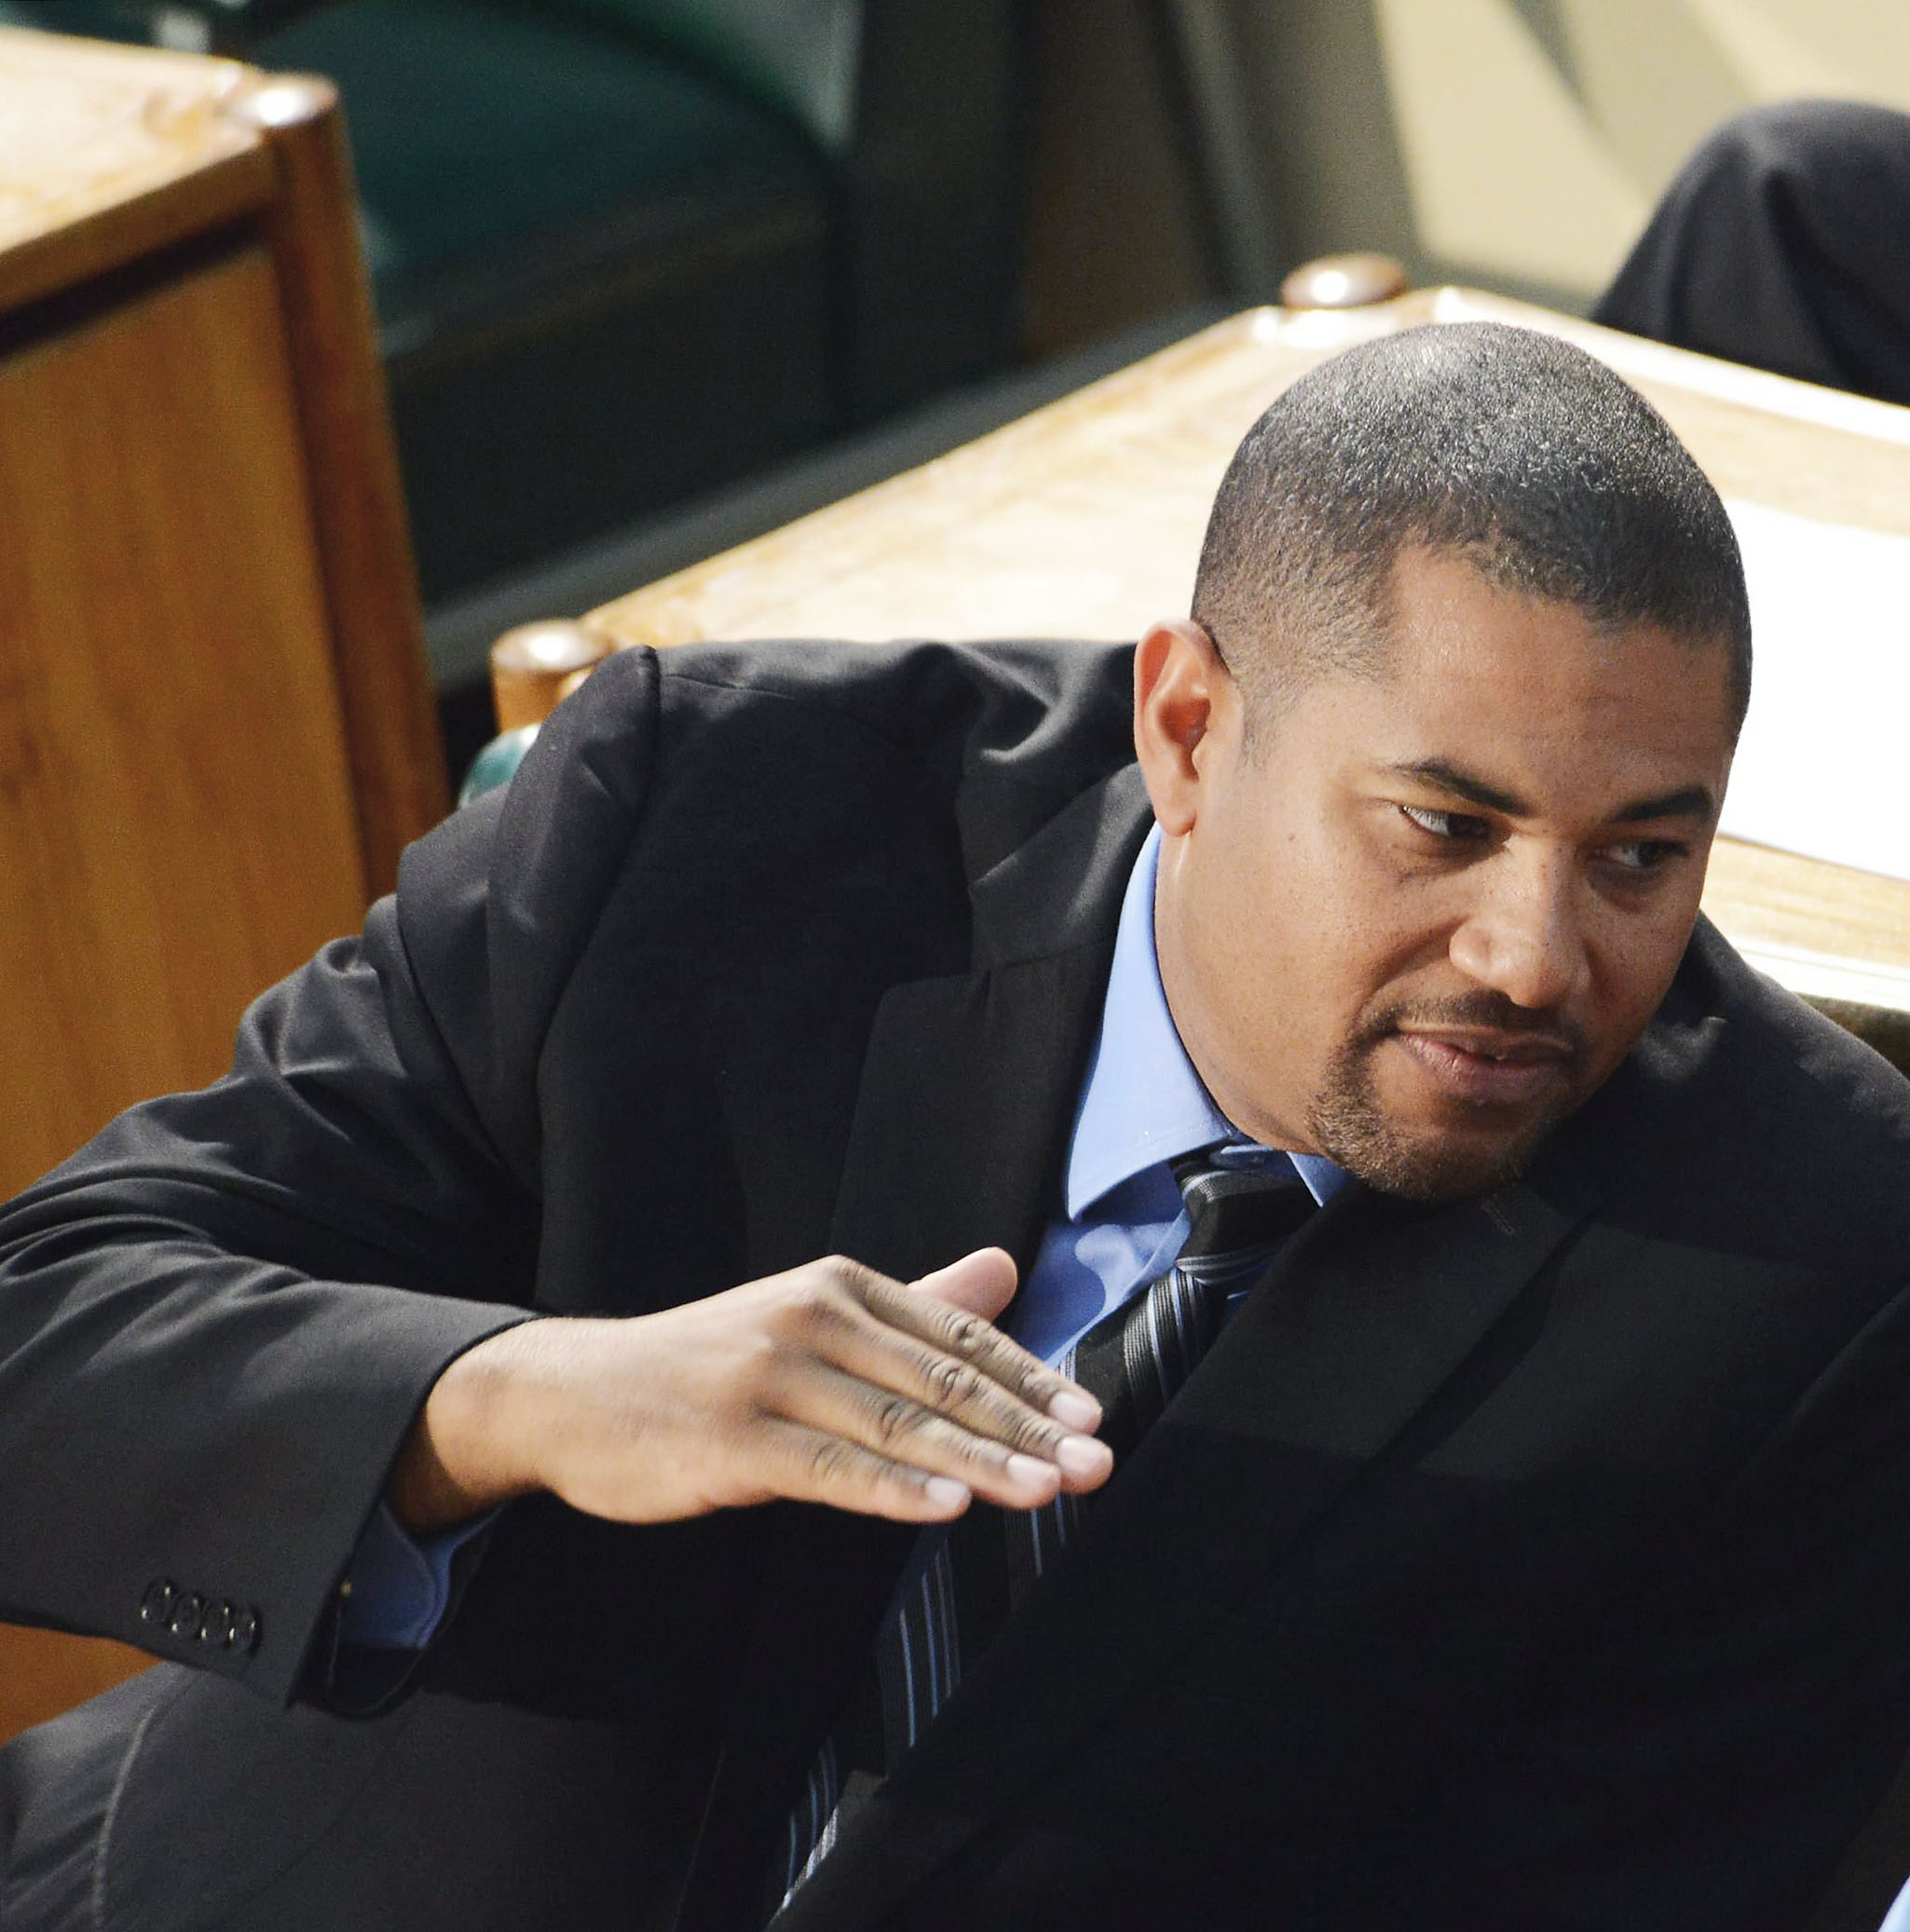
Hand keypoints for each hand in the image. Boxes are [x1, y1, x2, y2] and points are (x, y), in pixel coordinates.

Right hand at [389, 1250, 1112, 1533]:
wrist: (575, 1394)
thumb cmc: (706, 1364)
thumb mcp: (810, 1320)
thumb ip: (912, 1304)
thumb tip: (1004, 1268)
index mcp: (837, 1286)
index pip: (955, 1333)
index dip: (1029, 1378)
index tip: (1091, 1415)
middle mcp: (811, 1317)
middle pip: (939, 1379)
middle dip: (1027, 1426)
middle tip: (1097, 1461)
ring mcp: (769, 1377)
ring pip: (896, 1425)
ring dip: (980, 1461)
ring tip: (1049, 1488)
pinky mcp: (733, 1440)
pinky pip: (830, 1469)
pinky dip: (895, 1489)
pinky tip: (949, 1506)